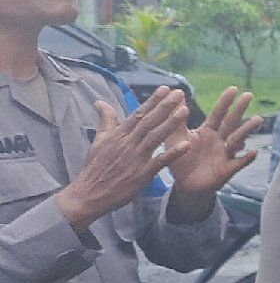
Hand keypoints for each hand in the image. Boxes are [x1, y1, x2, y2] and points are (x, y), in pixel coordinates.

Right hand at [56, 86, 191, 231]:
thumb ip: (106, 121)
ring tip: (185, 110)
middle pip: (149, 121)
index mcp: (119, 134)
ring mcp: (136, 158)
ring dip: (171, 123)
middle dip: (165, 106)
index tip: (165, 89)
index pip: (139, 114)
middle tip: (179, 93)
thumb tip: (100, 102)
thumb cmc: (95, 167)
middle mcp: (128, 143)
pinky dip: (173, 153)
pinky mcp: (142, 174)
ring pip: (155, 137)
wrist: (89, 193)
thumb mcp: (99, 141)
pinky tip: (186, 145)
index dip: (152, 101)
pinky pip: (160, 161)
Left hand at [166, 86, 260, 195]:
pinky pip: (239, 163)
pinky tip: (254, 152)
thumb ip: (177, 119)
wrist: (185, 185)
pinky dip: (247, 158)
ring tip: (258, 119)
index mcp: (207, 131)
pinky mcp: (227, 170)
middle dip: (239, 109)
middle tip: (249, 95)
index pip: (218, 114)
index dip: (225, 102)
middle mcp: (219, 140)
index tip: (234, 88)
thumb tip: (176, 95)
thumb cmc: (181, 159)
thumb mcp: (175, 137)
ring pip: (238, 140)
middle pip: (231, 122)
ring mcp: (225, 154)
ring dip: (247, 130)